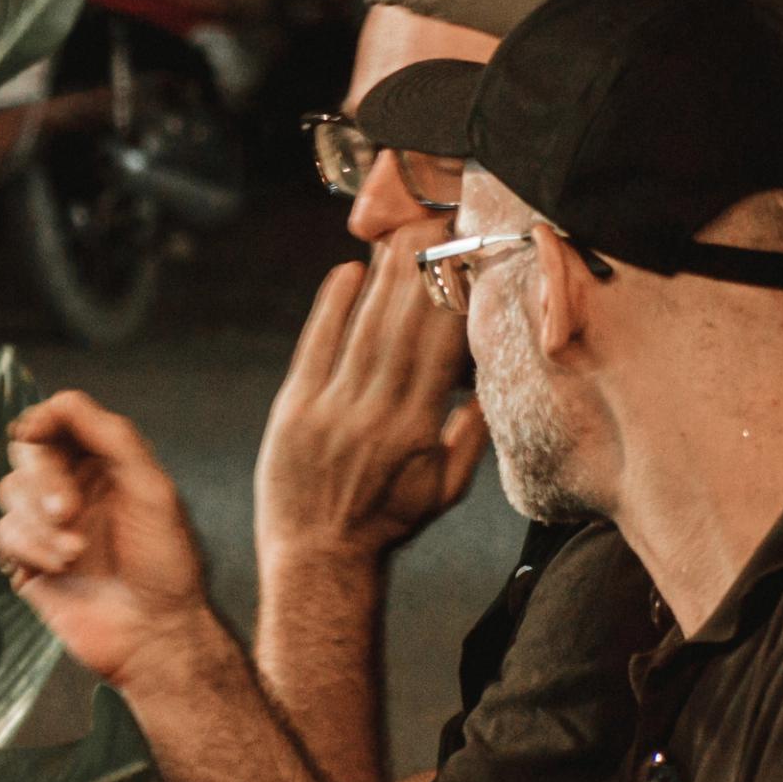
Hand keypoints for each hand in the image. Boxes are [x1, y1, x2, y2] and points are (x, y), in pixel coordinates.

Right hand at [0, 391, 219, 688]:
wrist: (153, 633)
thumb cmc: (164, 563)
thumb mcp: (151, 487)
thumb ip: (111, 435)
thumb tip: (60, 403)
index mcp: (106, 464)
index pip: (60, 419)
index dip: (43, 419)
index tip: (35, 432)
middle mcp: (74, 488)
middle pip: (28, 452)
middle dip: (44, 480)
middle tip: (69, 513)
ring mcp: (49, 525)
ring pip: (9, 492)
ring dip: (40, 524)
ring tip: (75, 554)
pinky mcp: (28, 559)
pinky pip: (4, 534)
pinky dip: (29, 549)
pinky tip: (60, 569)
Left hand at [256, 248, 486, 569]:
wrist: (318, 557)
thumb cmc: (385, 523)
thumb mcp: (443, 490)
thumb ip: (469, 439)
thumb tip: (488, 389)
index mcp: (416, 431)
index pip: (440, 352)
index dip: (454, 303)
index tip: (467, 261)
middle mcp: (375, 414)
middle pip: (403, 330)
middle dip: (421, 274)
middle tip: (433, 224)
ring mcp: (331, 409)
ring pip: (363, 331)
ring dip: (381, 281)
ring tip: (396, 236)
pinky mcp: (294, 409)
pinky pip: (315, 347)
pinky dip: (330, 308)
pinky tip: (344, 273)